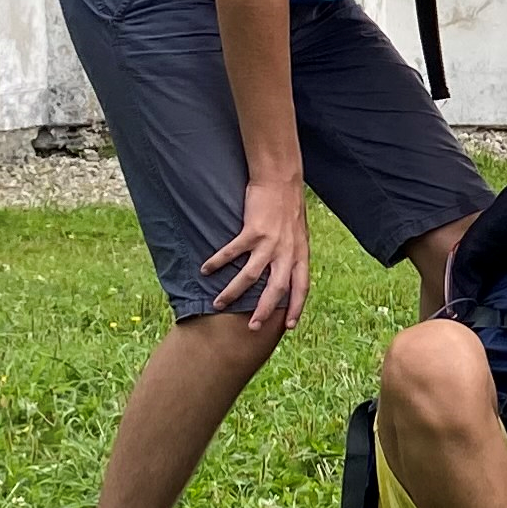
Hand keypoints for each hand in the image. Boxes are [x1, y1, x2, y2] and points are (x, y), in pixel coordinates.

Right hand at [202, 177, 314, 332]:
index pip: (301, 287)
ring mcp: (270, 242)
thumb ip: (293, 254)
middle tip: (253, 328)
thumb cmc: (289, 206)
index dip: (296, 307)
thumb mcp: (298, 234)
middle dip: (264, 311)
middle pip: (276, 290)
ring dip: (233, 293)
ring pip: (250, 277)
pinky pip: (232, 252)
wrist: (282, 179)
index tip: (289, 326)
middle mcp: (287, 252)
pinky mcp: (253, 231)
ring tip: (217, 303)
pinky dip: (217, 262)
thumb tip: (286, 273)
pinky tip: (204, 270)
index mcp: (300, 254)